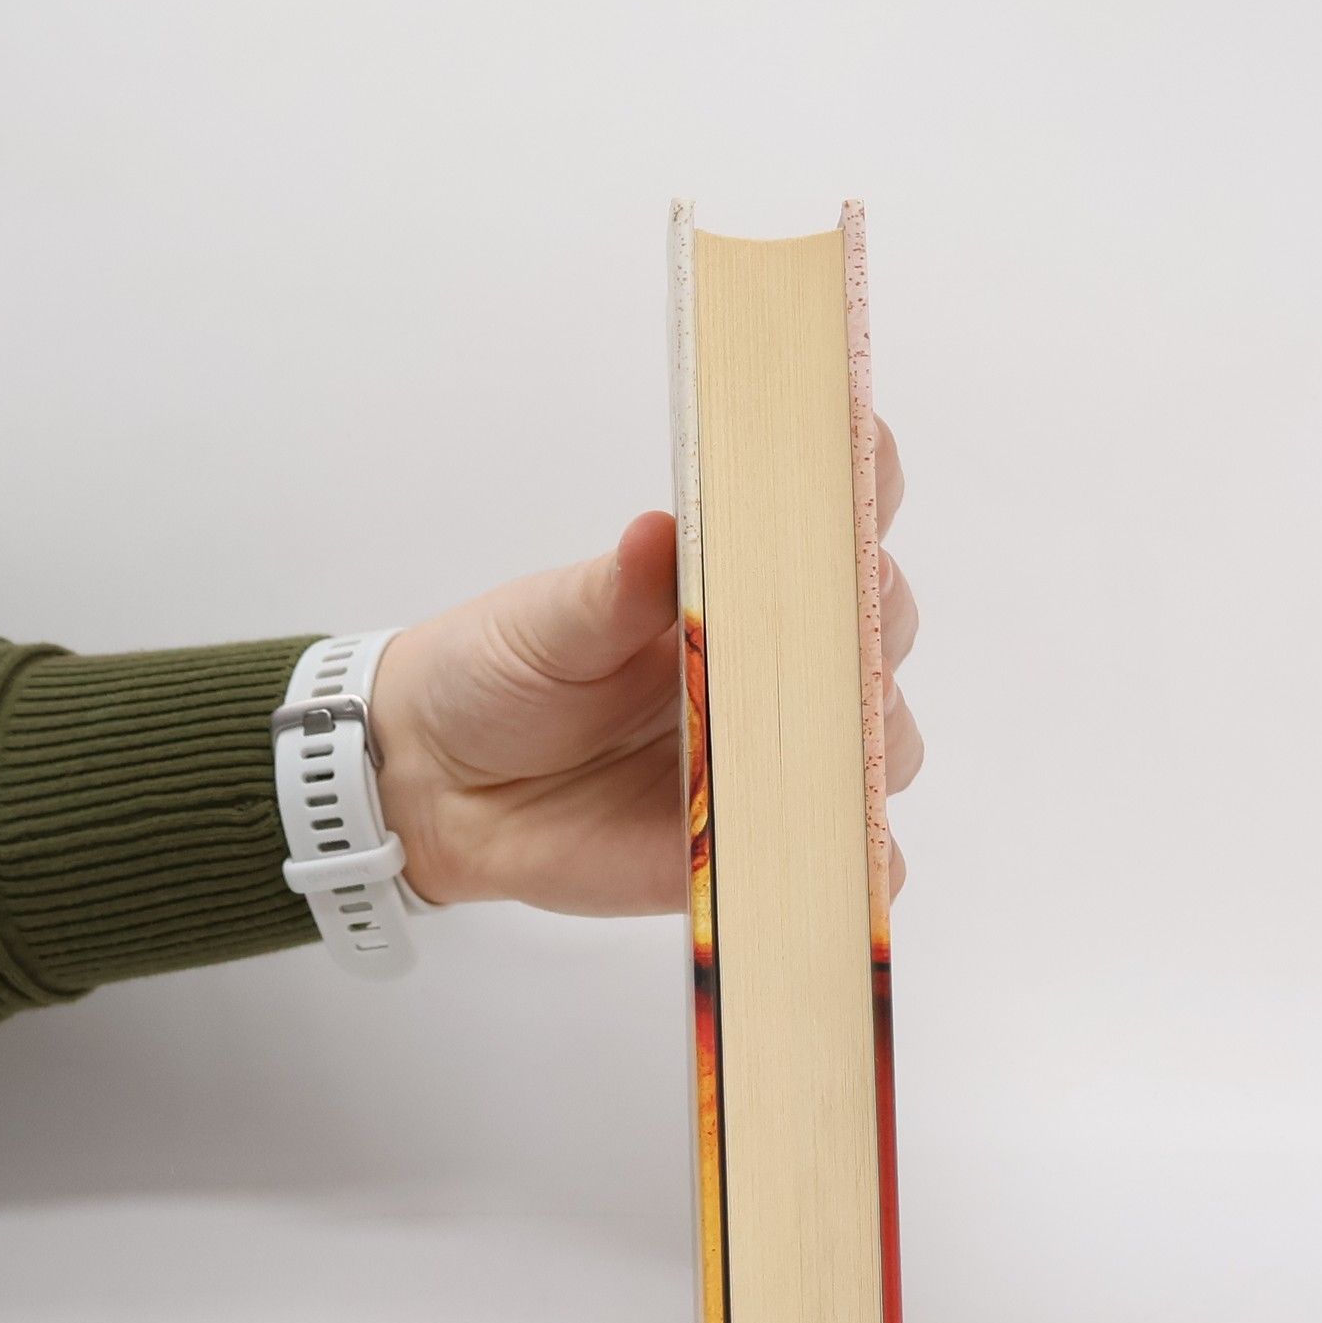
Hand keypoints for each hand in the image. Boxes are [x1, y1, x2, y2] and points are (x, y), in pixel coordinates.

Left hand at [371, 421, 921, 913]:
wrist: (442, 787)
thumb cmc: (498, 677)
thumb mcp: (544, 625)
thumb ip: (607, 593)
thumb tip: (658, 533)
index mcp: (728, 590)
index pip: (824, 526)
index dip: (863, 484)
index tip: (866, 461)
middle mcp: (769, 672)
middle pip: (875, 631)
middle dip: (879, 613)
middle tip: (857, 602)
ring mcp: (770, 762)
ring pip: (875, 745)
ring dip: (879, 732)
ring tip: (847, 727)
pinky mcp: (755, 851)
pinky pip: (839, 860)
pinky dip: (868, 861)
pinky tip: (864, 855)